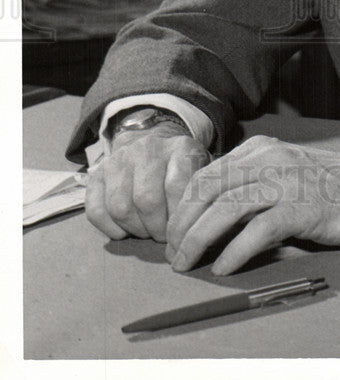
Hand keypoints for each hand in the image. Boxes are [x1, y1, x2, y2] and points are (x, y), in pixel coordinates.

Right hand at [85, 124, 209, 242]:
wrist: (154, 143)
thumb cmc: (184, 168)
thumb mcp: (203, 172)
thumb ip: (203, 194)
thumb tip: (197, 226)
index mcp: (181, 147)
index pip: (177, 186)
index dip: (178, 217)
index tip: (182, 231)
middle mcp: (148, 148)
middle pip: (146, 200)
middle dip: (157, 229)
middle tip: (164, 236)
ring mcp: (119, 159)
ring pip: (120, 207)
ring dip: (135, 229)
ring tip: (147, 231)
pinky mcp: (97, 173)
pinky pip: (96, 210)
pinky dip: (111, 228)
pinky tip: (126, 229)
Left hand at [165, 136, 339, 274]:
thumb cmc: (334, 188)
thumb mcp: (287, 173)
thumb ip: (254, 184)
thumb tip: (211, 217)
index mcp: (262, 150)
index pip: (206, 174)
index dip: (183, 205)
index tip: (173, 232)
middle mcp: (270, 159)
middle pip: (209, 189)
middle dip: (183, 224)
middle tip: (173, 253)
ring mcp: (286, 181)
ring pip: (226, 207)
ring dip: (198, 239)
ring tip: (187, 262)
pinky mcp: (303, 207)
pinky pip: (258, 230)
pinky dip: (235, 251)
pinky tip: (224, 266)